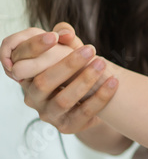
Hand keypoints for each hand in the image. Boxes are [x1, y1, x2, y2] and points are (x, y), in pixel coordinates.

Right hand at [2, 22, 117, 134]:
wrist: (89, 101)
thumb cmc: (75, 71)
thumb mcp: (68, 52)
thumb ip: (65, 39)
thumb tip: (65, 31)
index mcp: (26, 76)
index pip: (21, 60)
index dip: (34, 47)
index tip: (54, 36)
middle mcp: (32, 97)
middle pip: (43, 81)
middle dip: (68, 64)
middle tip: (90, 49)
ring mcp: (48, 114)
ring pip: (64, 99)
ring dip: (85, 80)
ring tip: (102, 63)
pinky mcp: (66, 126)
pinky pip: (84, 112)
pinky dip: (101, 96)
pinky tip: (114, 82)